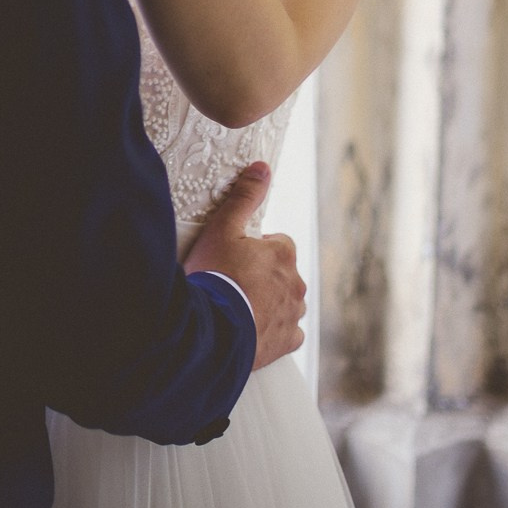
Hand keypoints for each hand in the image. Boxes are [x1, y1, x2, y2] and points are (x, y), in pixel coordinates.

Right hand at [182, 162, 306, 370]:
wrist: (211, 330)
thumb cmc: (215, 277)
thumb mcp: (222, 229)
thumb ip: (244, 197)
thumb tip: (262, 167)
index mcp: (283, 254)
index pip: (278, 244)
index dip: (255, 250)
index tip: (234, 259)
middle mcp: (296, 283)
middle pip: (282, 274)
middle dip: (263, 277)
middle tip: (232, 283)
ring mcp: (293, 313)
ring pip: (287, 302)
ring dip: (269, 302)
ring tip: (238, 307)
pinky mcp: (287, 340)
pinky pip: (288, 332)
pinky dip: (274, 330)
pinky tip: (253, 329)